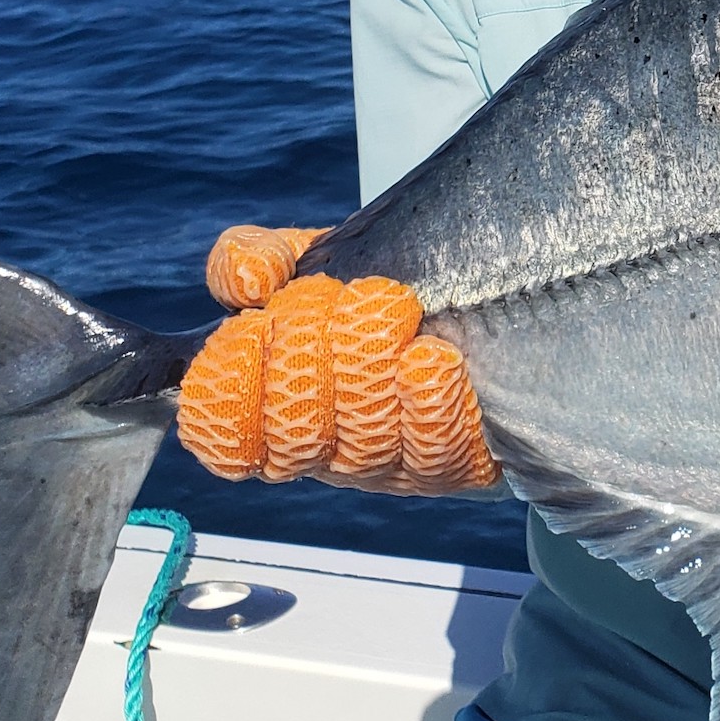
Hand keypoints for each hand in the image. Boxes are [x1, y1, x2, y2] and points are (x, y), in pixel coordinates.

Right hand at [175, 226, 498, 493]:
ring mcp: (387, 462)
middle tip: (340, 300)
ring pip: (360, 438)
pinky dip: (426, 398)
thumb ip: (264, 257)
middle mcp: (324, 446)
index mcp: (274, 406)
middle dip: (308, 356)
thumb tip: (245, 273)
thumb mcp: (318, 261)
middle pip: (294, 430)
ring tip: (391, 310)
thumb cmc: (382, 291)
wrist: (492, 305)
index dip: (232, 385)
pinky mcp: (451, 463)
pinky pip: (431, 446)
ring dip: (368, 367)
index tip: (253, 325)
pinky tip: (429, 358)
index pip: (227, 432)